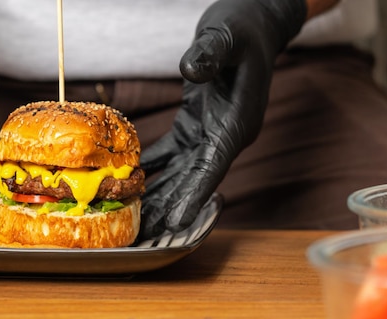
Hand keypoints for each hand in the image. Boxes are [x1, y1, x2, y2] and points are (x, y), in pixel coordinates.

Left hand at [139, 0, 306, 238]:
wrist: (253, 20)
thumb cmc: (244, 27)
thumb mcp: (226, 36)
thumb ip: (210, 53)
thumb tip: (191, 68)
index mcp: (237, 124)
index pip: (214, 169)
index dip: (194, 197)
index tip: (176, 222)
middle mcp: (226, 135)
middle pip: (195, 179)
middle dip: (170, 205)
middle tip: (143, 231)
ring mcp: (211, 131)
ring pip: (182, 172)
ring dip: (160, 192)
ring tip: (135, 214)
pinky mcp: (196, 123)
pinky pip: (172, 152)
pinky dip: (154, 166)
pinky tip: (133, 179)